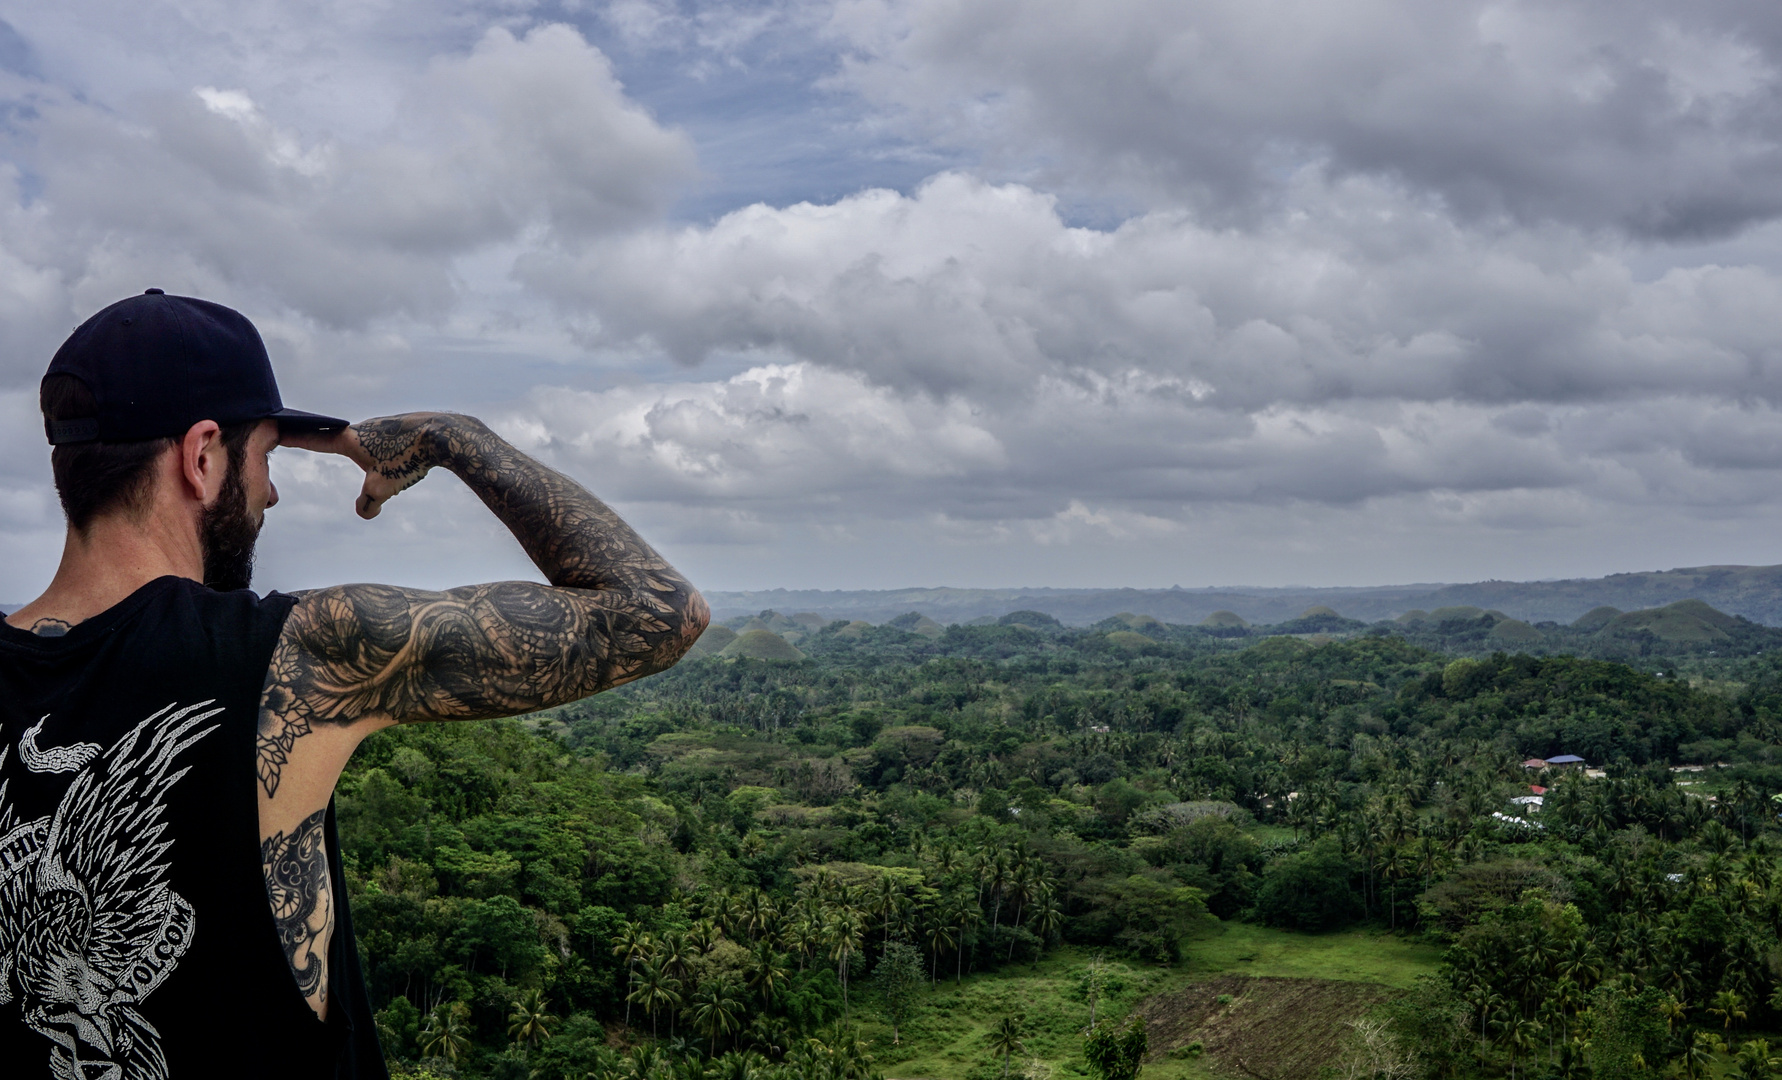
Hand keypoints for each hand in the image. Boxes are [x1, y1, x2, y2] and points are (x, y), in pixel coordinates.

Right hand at [281, 414, 449, 519]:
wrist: (444, 436)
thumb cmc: (409, 460)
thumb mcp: (383, 488)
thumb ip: (367, 504)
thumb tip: (365, 512)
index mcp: (350, 440)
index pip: (313, 439)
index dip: (292, 438)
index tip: (273, 431)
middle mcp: (362, 428)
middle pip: (332, 434)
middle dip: (316, 437)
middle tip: (297, 434)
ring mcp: (382, 426)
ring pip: (362, 441)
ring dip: (356, 448)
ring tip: (360, 459)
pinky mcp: (400, 428)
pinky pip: (384, 441)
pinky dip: (380, 450)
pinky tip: (398, 456)